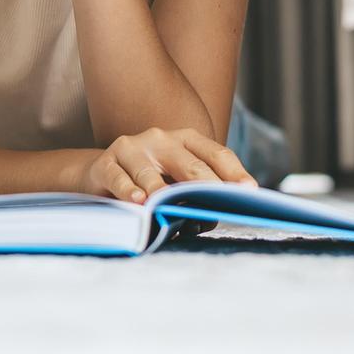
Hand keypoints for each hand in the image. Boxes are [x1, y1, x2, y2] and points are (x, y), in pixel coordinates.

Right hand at [76, 126, 258, 203]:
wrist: (102, 173)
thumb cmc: (149, 179)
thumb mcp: (175, 178)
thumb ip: (196, 190)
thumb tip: (216, 215)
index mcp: (184, 140)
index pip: (215, 154)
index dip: (234, 172)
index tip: (250, 191)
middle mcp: (160, 139)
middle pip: (189, 163)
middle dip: (207, 183)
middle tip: (220, 201)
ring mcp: (132, 149)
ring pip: (150, 172)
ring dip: (160, 191)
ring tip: (168, 205)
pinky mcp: (106, 163)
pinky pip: (118, 177)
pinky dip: (128, 190)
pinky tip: (137, 201)